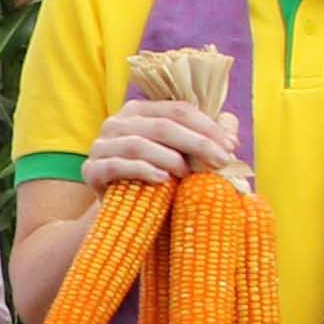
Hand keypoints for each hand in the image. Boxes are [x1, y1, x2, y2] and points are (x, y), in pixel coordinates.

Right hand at [79, 95, 238, 186]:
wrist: (119, 213)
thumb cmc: (156, 181)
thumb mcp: (182, 157)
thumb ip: (204, 139)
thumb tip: (232, 126)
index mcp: (139, 111)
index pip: (177, 110)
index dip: (207, 126)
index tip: (232, 147)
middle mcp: (117, 122)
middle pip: (162, 125)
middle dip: (197, 143)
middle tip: (221, 162)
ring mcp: (101, 145)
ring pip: (140, 144)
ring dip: (170, 158)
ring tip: (189, 174)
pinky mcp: (91, 169)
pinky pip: (118, 165)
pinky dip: (143, 171)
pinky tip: (163, 180)